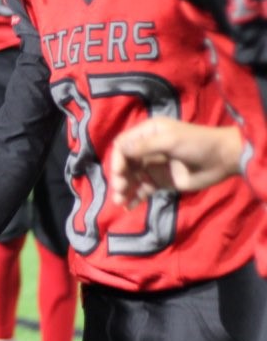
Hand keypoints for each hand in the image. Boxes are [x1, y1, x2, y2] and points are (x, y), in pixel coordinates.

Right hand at [109, 119, 241, 208]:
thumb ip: (144, 147)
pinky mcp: (161, 182)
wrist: (223, 159)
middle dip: (119, 177)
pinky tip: (129, 207)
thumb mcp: (170, 141)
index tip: (118, 173)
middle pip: (124, 164)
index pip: (122, 146)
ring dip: (123, 190)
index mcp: (148, 134)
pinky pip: (143, 190)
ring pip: (131, 178)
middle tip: (121, 189)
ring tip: (120, 202)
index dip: (117, 159)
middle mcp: (147, 149)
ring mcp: (153, 166)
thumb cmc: (197, 144)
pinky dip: (135, 198)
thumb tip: (120, 150)